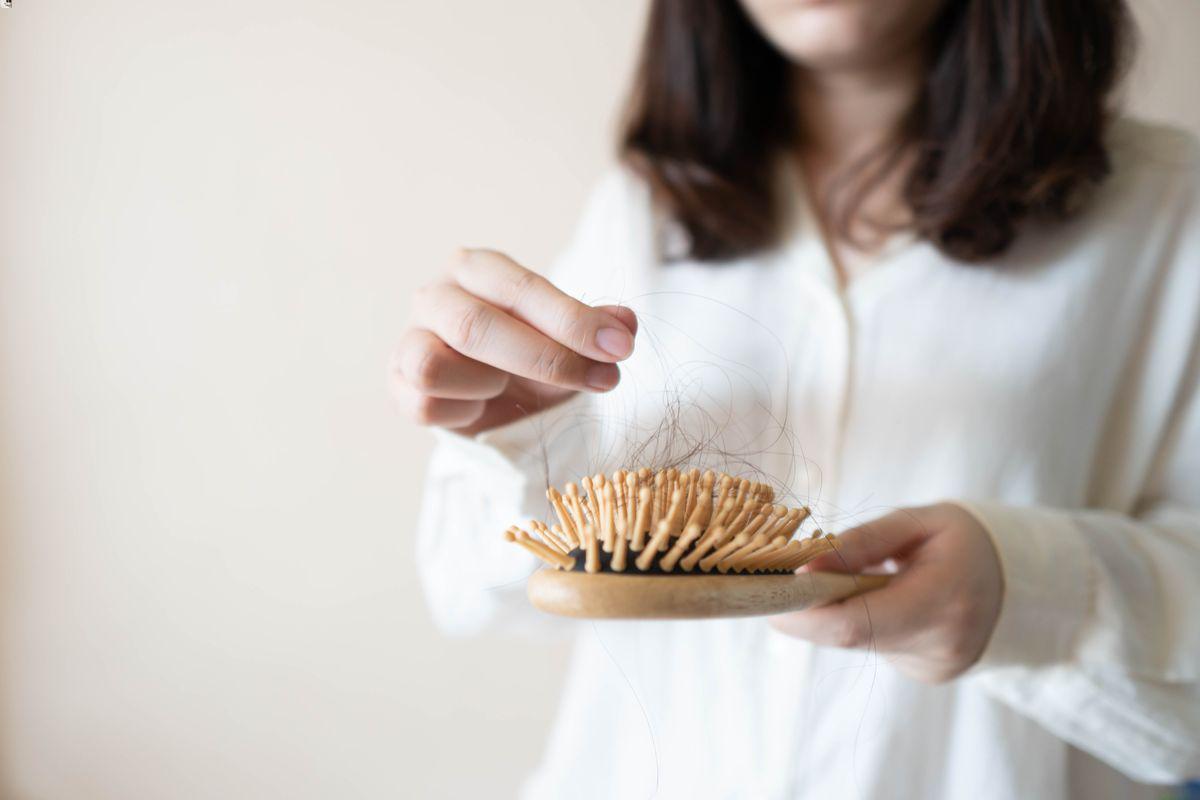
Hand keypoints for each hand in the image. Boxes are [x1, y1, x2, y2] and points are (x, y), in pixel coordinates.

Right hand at [391, 248, 637, 435]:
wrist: (492, 399)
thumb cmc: (528, 355)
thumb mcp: (570, 339)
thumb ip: (598, 327)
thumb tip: (625, 323)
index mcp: (476, 269)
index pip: (519, 287)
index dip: (572, 319)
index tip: (620, 347)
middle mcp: (435, 296)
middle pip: (476, 326)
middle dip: (546, 359)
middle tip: (604, 379)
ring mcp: (408, 340)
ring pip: (434, 366)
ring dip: (488, 383)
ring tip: (508, 386)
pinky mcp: (397, 385)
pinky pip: (427, 405)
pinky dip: (465, 412)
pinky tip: (482, 406)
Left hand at [769, 503, 1003, 682]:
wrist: (1021, 578)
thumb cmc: (963, 539)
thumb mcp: (917, 522)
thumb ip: (860, 543)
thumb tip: (804, 565)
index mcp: (943, 599)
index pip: (855, 624)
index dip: (803, 614)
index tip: (769, 594)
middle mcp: (941, 644)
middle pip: (850, 636)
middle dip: (812, 608)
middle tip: (792, 578)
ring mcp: (935, 667)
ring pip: (860, 640)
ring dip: (843, 610)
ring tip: (867, 576)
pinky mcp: (927, 674)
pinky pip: (876, 645)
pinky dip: (867, 620)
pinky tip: (889, 599)